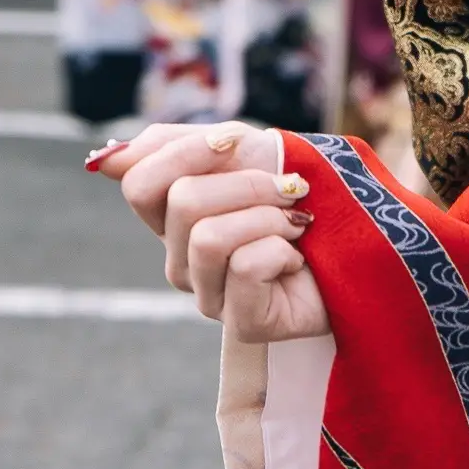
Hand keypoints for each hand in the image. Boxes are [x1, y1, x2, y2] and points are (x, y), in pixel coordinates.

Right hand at [97, 122, 331, 341]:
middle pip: (181, 204)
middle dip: (247, 184)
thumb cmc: (305, 195)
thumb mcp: (241, 152)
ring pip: (209, 238)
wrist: (365, 239)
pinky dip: (281, 250)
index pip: (139, 184)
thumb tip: (104, 161)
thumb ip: (171, 149)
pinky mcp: (243, 324)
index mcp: (174, 221)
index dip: (185, 153)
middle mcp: (183, 263)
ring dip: (268, 217)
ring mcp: (210, 297)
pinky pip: (244, 267)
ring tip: (296, 226)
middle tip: (289, 190)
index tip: (235, 143)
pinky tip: (297, 262)